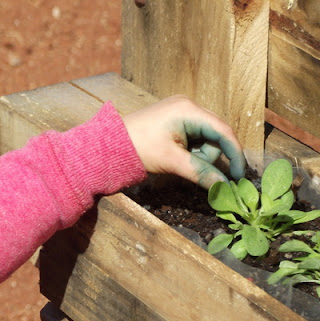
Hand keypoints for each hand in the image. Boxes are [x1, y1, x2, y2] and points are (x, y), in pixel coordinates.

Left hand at [122, 95, 245, 188]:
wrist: (107, 145)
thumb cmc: (137, 149)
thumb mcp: (170, 162)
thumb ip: (199, 172)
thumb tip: (224, 186)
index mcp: (188, 110)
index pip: (223, 131)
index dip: (235, 154)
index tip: (240, 175)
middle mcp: (188, 106)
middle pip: (216, 135)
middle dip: (208, 156)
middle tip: (187, 167)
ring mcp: (181, 112)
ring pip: (205, 139)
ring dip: (197, 155)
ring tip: (174, 161)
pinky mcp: (174, 121)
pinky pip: (194, 138)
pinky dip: (190, 152)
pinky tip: (174, 157)